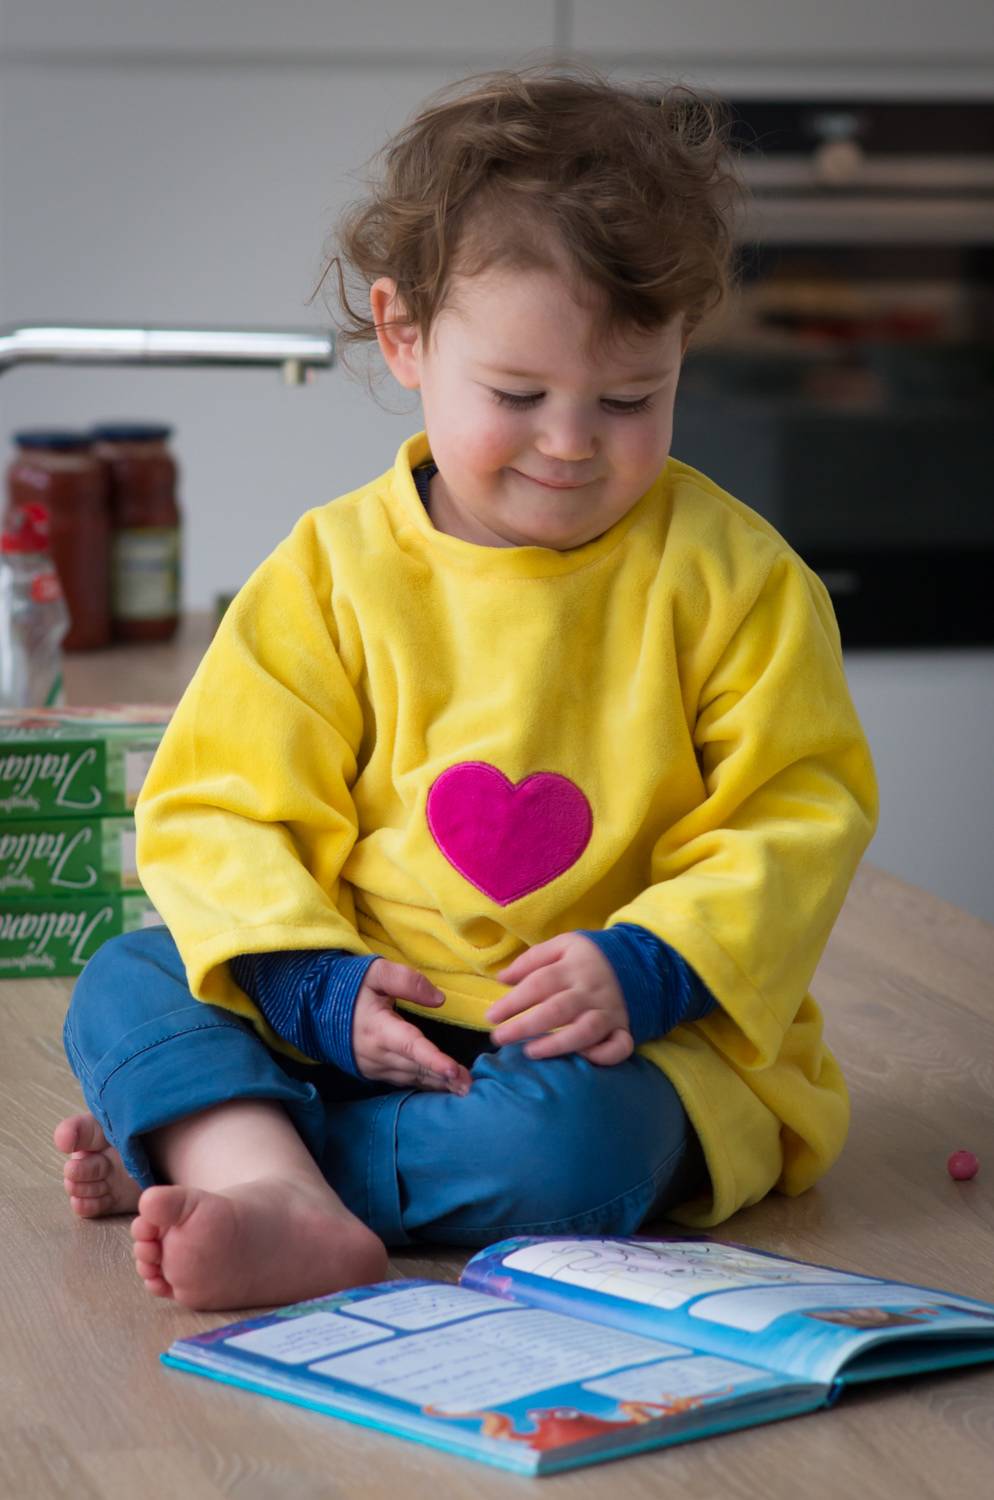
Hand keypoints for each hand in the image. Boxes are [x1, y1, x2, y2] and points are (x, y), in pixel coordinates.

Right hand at [352, 959, 471, 1093]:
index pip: (411, 1046)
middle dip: (445, 1079)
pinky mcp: (372, 1071)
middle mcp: (376, 1053)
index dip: (433, 1060)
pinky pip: (402, 1080)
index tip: (453, 1072)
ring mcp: (373, 1066)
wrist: (315, 1005)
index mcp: (378, 1028)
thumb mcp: (376, 972)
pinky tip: (442, 1087)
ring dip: (437, 1085)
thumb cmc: (349, 985)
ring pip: (411, 1077)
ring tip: (464, 1091)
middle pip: (417, 1068)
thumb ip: (407, 981)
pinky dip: (423, 1084)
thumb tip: (439, 1000)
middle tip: (472, 1087)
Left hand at [486, 933, 633, 1065]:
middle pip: (557, 1010)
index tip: (491, 1016)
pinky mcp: (624, 1028)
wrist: (640, 959)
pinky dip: (604, 1056)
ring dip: (558, 1044)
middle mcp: (591, 991)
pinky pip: (620, 1046)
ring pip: (586, 1030)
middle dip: (525, 1026)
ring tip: (531, 1052)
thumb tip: (501, 978)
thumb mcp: (563, 945)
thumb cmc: (591, 956)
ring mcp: (609, 1011)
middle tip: (499, 1038)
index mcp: (574, 967)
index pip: (539, 984)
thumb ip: (532, 959)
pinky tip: (584, 1059)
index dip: (513, 1001)